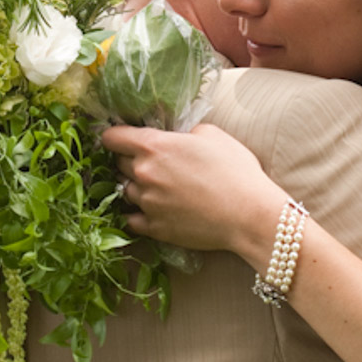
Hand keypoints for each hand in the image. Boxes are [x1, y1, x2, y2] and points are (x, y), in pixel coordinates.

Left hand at [101, 123, 286, 259]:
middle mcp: (143, 173)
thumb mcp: (211, 134)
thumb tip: (175, 139)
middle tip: (153, 162)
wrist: (248, 214)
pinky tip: (154, 209)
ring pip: (127, 191)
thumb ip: (182, 133)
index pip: (112, 137)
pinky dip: (140, 214)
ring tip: (160, 187)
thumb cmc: (235, 170)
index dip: (115, 135)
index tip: (120, 138)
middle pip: (119, 164)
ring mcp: (147, 203)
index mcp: (153, 146)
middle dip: (131, 160)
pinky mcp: (154, 228)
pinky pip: (132, 219)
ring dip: (138, 187)